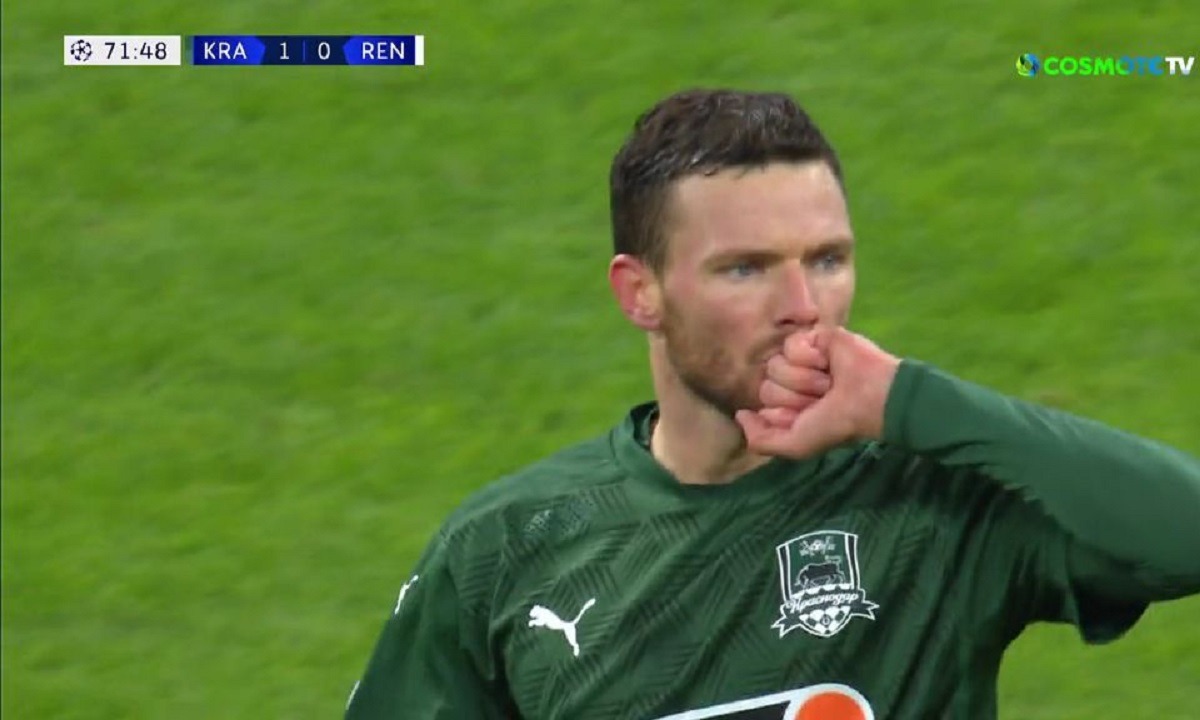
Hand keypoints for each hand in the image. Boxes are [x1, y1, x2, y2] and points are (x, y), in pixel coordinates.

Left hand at [736, 326, 899, 458]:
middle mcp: (792, 382)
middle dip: (795, 397)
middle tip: (823, 398)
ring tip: (829, 381)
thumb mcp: (796, 445)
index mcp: (789, 405)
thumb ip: (762, 440)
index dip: (784, 414)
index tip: (810, 417)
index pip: (763, 405)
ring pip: (776, 366)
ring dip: (805, 379)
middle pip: (766, 387)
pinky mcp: (813, 337)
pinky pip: (791, 345)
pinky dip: (810, 358)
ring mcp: (801, 359)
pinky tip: (829, 362)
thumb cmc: (836, 424)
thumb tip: (741, 415)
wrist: (871, 397)